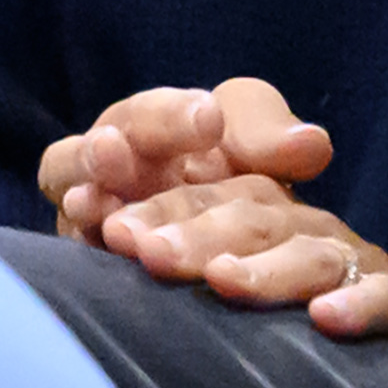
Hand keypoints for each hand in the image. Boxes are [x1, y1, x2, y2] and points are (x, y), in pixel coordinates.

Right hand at [41, 73, 335, 239]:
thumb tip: (312, 147)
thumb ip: (275, 137)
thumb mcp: (257, 140)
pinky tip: (112, 259)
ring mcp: (95, 226)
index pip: (144, 114)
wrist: (234, 235)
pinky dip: (96, 258)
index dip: (169, 115)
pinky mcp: (99, 273)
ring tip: (98, 205)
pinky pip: (86, 265)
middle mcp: (106, 176)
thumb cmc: (236, 166)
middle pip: (81, 157)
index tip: (209, 119)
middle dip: (99, 152)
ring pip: (74, 208)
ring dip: (88, 204)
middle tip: (113, 147)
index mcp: (142, 130)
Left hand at [91, 167, 387, 341]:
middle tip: (151, 254)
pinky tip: (327, 321)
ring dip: (269, 269)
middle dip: (201, 234)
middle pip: (258, 219)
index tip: (115, 233)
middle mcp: (314, 231)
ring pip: (317, 256)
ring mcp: (364, 267)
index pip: (213, 199)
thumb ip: (176, 248)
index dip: (164, 211)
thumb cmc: (292, 301)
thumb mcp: (229, 266)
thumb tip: (106, 232)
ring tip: (225, 282)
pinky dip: (365, 305)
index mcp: (268, 216)